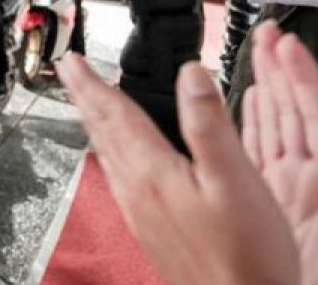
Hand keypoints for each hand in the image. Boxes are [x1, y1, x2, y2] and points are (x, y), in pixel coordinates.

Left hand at [58, 55, 298, 284]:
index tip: (71, 61)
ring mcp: (142, 215)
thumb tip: (190, 73)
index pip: (113, 114)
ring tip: (89, 106)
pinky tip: (120, 161)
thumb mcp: (236, 179)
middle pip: (103, 133)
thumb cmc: (247, 257)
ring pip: (108, 157)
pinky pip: (121, 180)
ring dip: (96, 125)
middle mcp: (138, 193)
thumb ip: (209, 123)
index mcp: (154, 173)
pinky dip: (113, 155)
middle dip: (85, 99)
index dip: (91, 83)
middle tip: (70, 74)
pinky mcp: (151, 232)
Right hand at [243, 22, 317, 284]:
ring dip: (267, 85)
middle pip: (295, 110)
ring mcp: (287, 192)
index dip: (306, 77)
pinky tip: (249, 101)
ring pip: (275, 124)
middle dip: (281, 67)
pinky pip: (256, 152)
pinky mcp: (266, 206)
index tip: (291, 44)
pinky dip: (251, 122)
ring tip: (257, 52)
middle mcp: (311, 182)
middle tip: (267, 33)